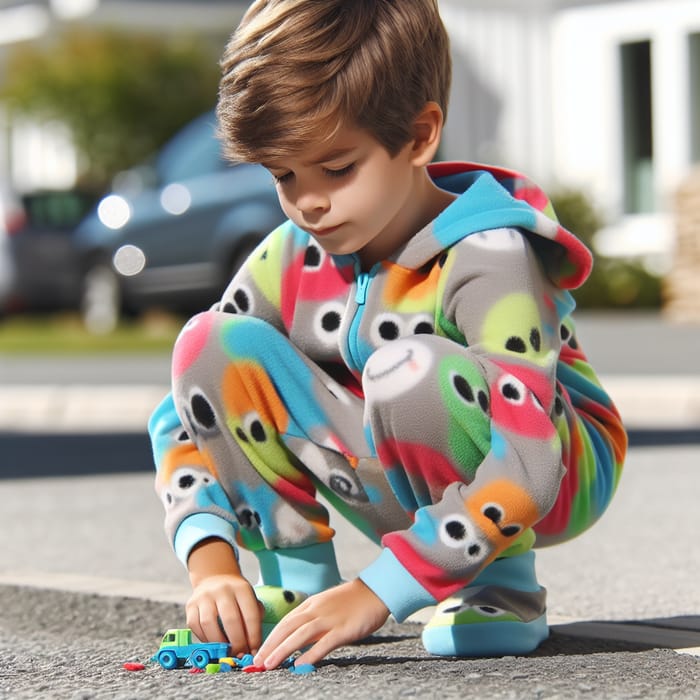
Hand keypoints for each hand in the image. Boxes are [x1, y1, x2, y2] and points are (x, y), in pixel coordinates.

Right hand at [186, 573, 263, 655]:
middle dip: (237, 643)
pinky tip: (213, 644)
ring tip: (226, 651)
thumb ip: (255, 618)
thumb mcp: (250, 599)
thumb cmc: (236, 596)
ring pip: (209, 624)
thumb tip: (253, 647)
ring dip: (219, 643)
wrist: (215, 578)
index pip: (251, 614)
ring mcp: (204, 596)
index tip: (254, 650)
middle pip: (230, 620)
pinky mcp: (191, 605)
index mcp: (241, 588)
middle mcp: (222, 590)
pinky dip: (205, 639)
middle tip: (240, 654)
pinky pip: (196, 626)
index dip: (253, 636)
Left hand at [253, 579, 388, 669]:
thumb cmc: (353, 601)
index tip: (258, 652)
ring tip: (269, 665)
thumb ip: (313, 620)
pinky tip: (298, 665)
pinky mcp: (343, 629)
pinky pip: (323, 643)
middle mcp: (316, 610)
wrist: (376, 591)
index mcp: (311, 604)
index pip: (285, 622)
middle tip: (256, 663)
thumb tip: (297, 639)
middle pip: (287, 628)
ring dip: (282, 650)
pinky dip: (309, 655)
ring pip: (299, 635)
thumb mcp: (328, 606)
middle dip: (269, 646)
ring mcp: (329, 619)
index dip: (270, 638)